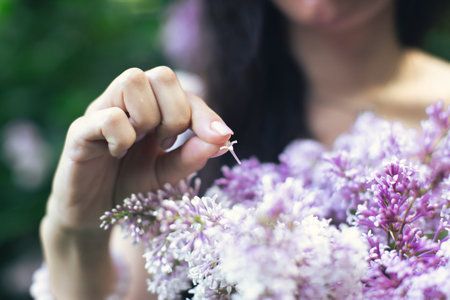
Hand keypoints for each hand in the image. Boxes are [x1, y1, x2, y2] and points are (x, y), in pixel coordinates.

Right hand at [46, 67, 232, 231]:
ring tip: (141, 143)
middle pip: (161, 75)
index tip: (219, 137)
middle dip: (176, 113)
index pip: (183, 90)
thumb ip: (192, 156)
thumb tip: (223, 138)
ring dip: (148, 117)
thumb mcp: (169, 173)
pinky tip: (118, 154)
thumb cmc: (132, 186)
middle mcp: (126, 101)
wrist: (95, 214)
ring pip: (133, 80)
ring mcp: (101, 111)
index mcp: (151, 107)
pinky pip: (108, 116)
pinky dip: (123, 136)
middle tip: (167, 143)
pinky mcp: (80, 131)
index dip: (204, 113)